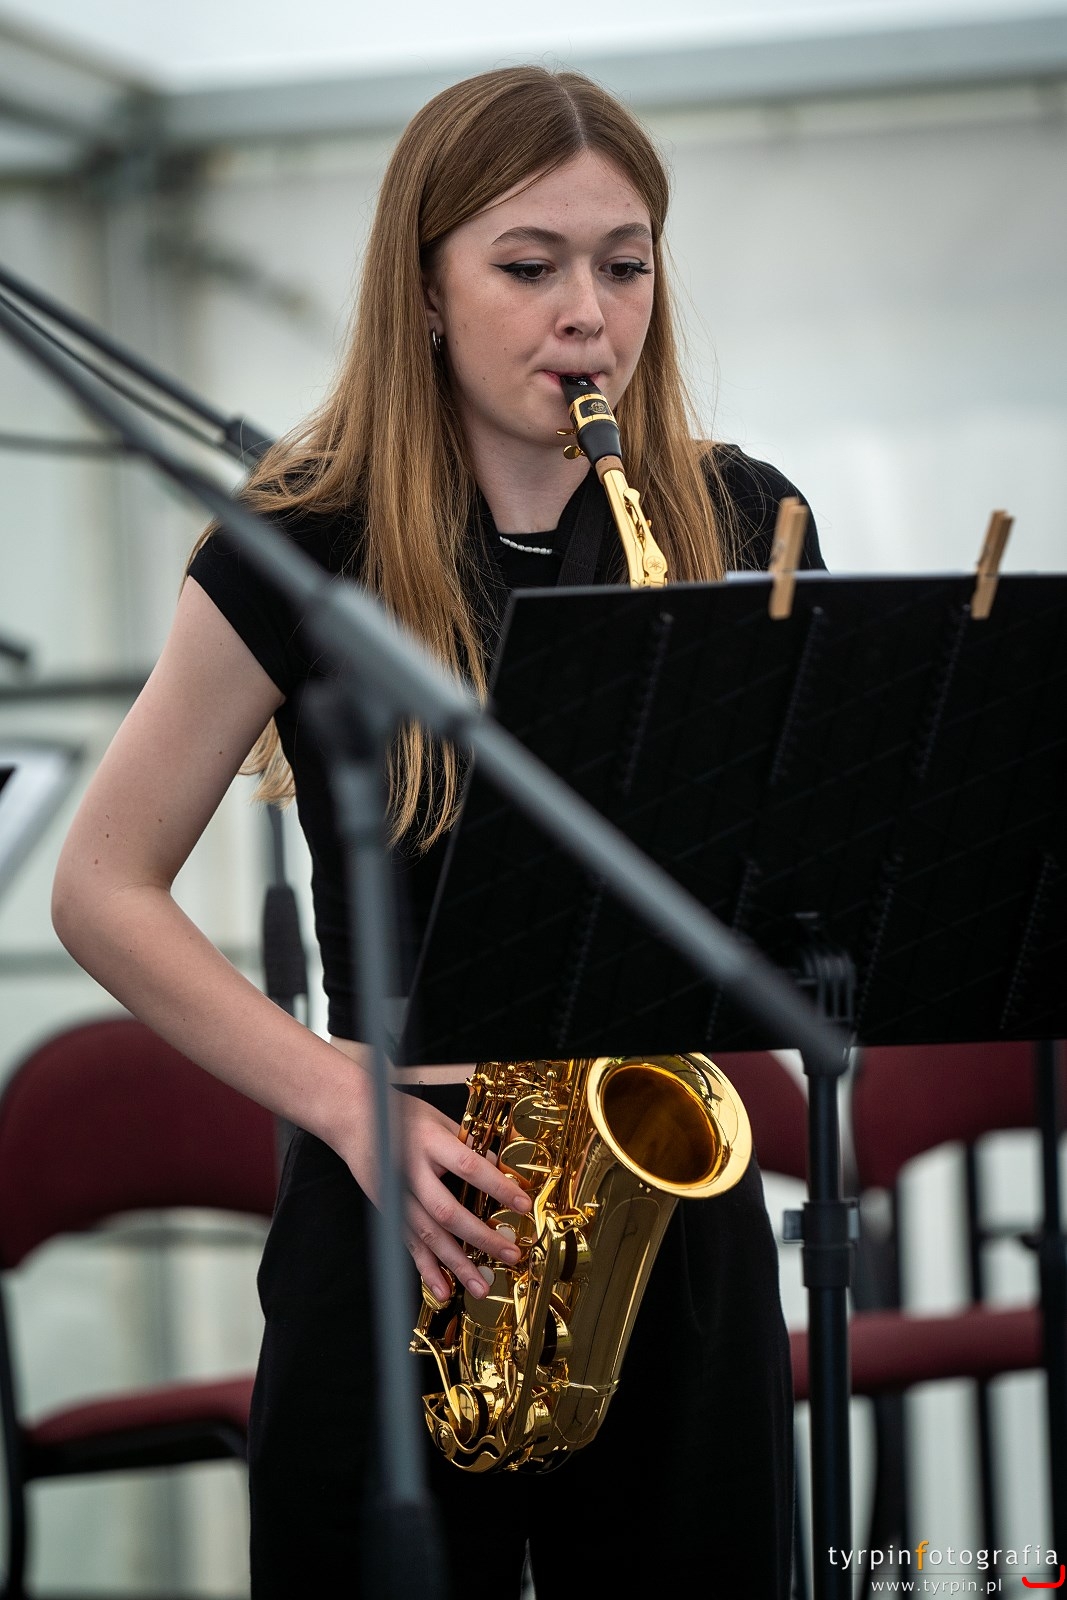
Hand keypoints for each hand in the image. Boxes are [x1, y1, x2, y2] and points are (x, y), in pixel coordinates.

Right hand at [340, 1081, 531, 1305]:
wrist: (352, 1120)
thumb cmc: (399, 1115)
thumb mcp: (438, 1119)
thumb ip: (467, 1144)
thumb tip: (500, 1168)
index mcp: (428, 1142)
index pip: (468, 1166)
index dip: (496, 1187)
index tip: (522, 1203)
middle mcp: (410, 1171)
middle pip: (447, 1211)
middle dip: (480, 1237)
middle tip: (510, 1254)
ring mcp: (396, 1195)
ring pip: (427, 1236)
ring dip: (456, 1264)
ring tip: (481, 1286)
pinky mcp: (388, 1212)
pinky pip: (409, 1245)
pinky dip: (426, 1270)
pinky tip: (443, 1290)